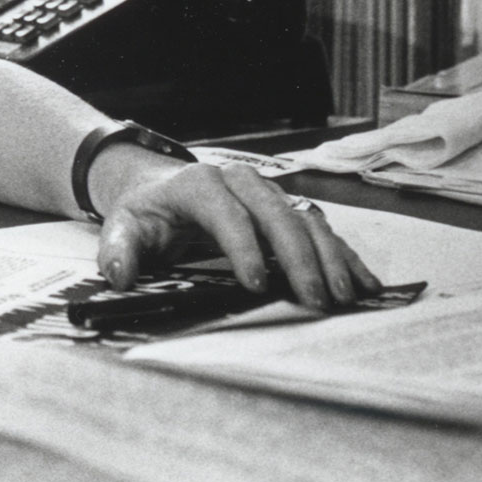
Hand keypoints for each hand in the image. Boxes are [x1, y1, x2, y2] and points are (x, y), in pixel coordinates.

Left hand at [95, 161, 381, 308]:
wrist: (161, 189)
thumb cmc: (147, 213)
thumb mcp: (123, 227)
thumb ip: (117, 250)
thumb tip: (118, 275)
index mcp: (200, 184)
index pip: (227, 213)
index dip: (243, 247)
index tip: (256, 283)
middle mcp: (241, 182)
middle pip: (277, 215)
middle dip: (299, 257)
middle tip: (315, 299)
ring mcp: (269, 194)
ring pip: (306, 219)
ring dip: (329, 257)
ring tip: (345, 296)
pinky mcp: (287, 210)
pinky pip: (321, 229)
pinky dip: (343, 256)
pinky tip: (363, 284)